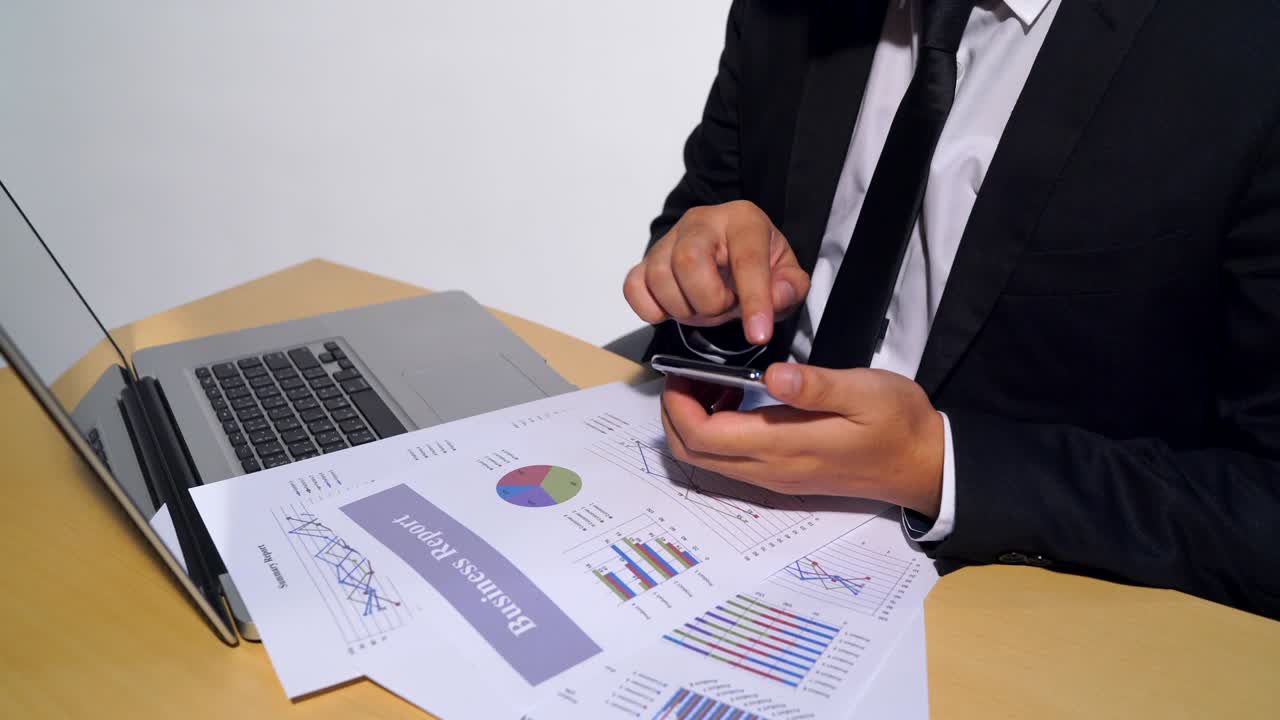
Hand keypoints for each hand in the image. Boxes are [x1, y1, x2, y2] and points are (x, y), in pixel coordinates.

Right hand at [624, 200, 809, 344]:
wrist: (729, 254)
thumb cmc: (758, 262)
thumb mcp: (787, 274)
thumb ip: (789, 288)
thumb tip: (775, 300)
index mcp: (742, 221)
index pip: (746, 260)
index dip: (754, 301)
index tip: (759, 334)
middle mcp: (701, 222)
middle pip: (688, 260)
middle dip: (708, 300)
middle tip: (724, 308)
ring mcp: (669, 240)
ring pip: (659, 277)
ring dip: (684, 308)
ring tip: (703, 307)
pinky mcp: (646, 260)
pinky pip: (633, 286)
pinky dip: (650, 308)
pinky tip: (673, 309)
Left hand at [659, 363, 944, 516]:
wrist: (923, 464)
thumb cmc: (898, 423)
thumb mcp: (865, 391)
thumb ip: (816, 385)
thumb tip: (772, 375)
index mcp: (784, 446)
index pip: (703, 436)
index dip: (679, 405)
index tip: (682, 371)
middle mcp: (770, 471)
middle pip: (693, 454)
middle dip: (675, 415)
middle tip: (687, 375)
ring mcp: (775, 478)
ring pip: (708, 461)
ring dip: (695, 424)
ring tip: (714, 383)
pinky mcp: (782, 477)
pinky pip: (730, 462)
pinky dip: (717, 434)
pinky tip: (738, 401)